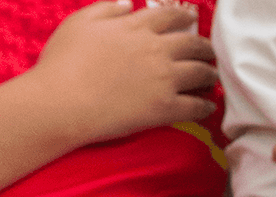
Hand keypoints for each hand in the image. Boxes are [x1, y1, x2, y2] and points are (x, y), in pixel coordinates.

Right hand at [0, 1, 216, 189]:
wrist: (64, 102)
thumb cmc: (63, 62)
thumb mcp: (80, 23)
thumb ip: (106, 9)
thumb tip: (128, 2)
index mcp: (135, 26)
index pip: (169, 17)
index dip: (184, 18)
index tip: (191, 20)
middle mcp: (155, 49)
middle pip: (190, 44)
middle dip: (203, 47)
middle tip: (209, 53)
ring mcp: (163, 79)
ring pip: (198, 72)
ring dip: (208, 74)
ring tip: (212, 77)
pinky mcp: (164, 108)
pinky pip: (194, 106)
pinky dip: (204, 106)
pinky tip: (208, 108)